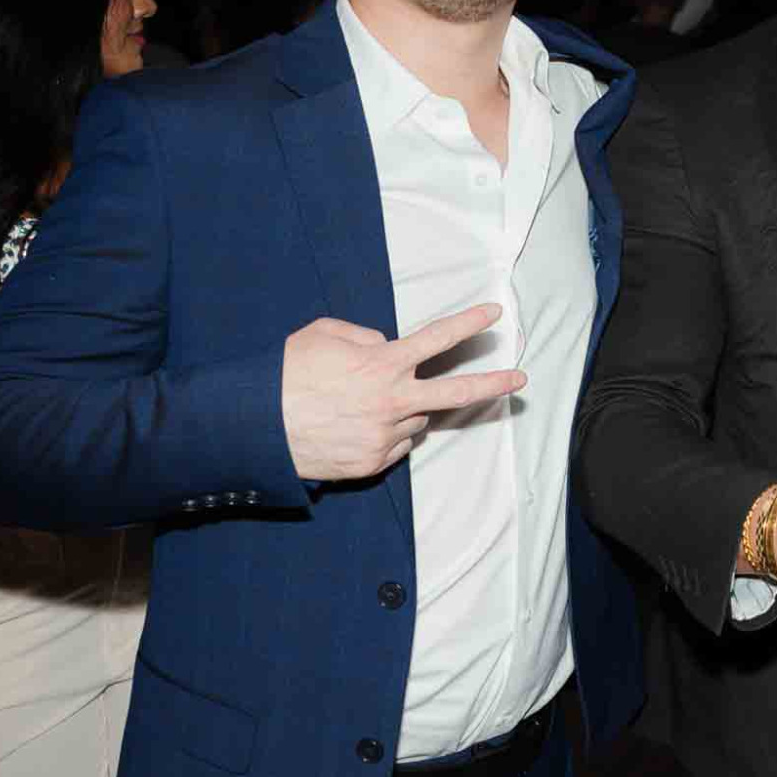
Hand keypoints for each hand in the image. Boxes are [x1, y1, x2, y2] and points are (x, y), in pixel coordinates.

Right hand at [281, 304, 525, 481]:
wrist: (255, 429)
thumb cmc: (285, 375)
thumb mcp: (322, 335)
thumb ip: (364, 334)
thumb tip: (387, 345)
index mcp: (382, 364)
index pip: (437, 339)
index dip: (468, 323)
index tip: (494, 313)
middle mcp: (392, 401)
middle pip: (456, 393)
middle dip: (493, 385)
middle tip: (520, 379)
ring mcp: (385, 436)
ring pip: (415, 419)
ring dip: (403, 408)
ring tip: (360, 405)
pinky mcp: (373, 462)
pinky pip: (396, 444)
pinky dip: (386, 433)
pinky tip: (354, 427)